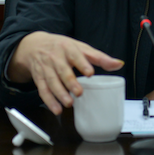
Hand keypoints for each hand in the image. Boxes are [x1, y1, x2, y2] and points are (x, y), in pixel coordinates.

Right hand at [8, 31, 124, 114]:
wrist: (35, 45)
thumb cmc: (62, 47)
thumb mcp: (81, 48)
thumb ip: (100, 57)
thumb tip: (119, 64)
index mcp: (68, 48)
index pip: (75, 56)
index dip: (82, 64)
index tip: (90, 73)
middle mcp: (55, 57)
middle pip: (62, 70)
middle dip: (70, 82)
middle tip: (79, 92)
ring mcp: (46, 68)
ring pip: (51, 81)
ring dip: (59, 93)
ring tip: (69, 103)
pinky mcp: (39, 78)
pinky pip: (42, 90)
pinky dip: (49, 101)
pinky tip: (56, 109)